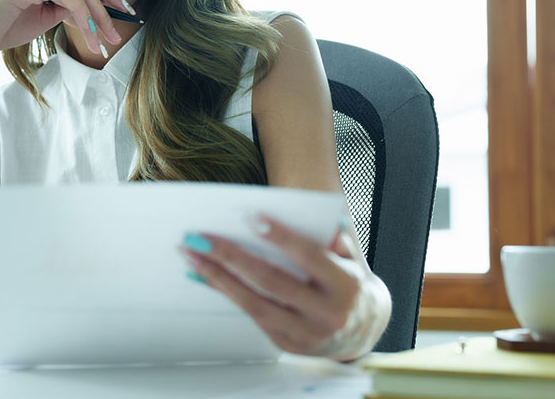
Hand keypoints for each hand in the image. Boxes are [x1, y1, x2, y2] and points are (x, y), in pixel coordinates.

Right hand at [0, 0, 129, 62]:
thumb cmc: (7, 27)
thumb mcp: (46, 16)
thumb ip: (67, 7)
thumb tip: (93, 11)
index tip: (124, 12)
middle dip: (107, 7)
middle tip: (118, 33)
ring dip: (96, 18)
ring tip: (104, 42)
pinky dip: (82, 15)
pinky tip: (89, 34)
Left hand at [179, 215, 386, 359]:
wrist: (363, 329)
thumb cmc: (349, 280)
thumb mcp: (351, 255)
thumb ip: (330, 234)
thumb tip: (304, 208)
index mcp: (345, 285)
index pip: (308, 256)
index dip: (280, 237)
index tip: (249, 217)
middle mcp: (326, 313)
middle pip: (271, 281)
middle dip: (231, 256)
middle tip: (199, 237)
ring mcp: (305, 334)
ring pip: (254, 303)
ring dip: (217, 278)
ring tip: (191, 255)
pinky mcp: (287, 344)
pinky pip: (251, 316)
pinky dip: (226, 294)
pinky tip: (205, 276)